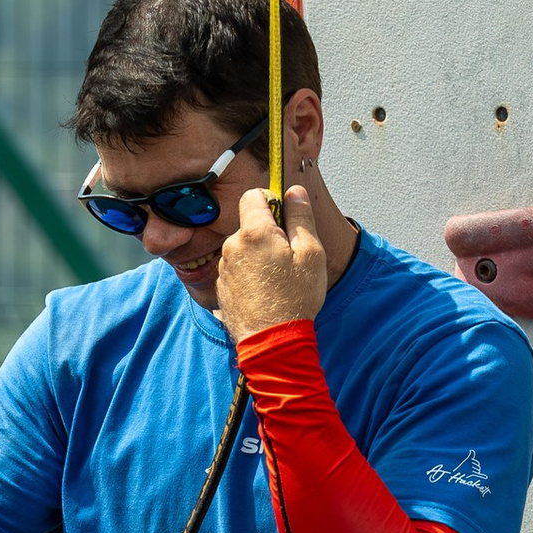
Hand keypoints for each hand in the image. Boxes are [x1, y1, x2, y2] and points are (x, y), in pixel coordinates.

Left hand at [217, 176, 329, 339]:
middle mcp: (232, 246)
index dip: (271, 202)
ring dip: (258, 256)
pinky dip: (250, 275)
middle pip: (249, 225)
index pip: (253, 195)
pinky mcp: (222, 287)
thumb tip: (294, 191)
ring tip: (277, 280)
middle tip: (288, 258)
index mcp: (254, 232)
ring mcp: (224, 268)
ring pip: (243, 249)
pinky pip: (237, 270)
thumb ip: (300, 217)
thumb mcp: (310, 253)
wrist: (272, 341)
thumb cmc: (295, 298)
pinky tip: (265, 293)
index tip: (284, 219)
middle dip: (267, 233)